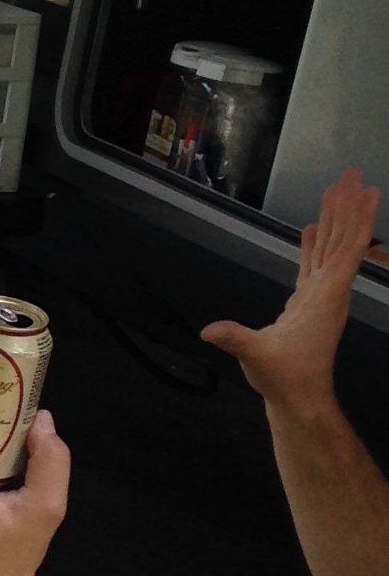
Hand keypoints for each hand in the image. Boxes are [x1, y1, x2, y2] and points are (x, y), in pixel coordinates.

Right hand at [204, 167, 382, 416]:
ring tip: (336, 191)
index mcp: (325, 298)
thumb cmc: (286, 379)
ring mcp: (321, 297)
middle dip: (346, 207)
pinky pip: (317, 264)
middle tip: (351, 175)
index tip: (364, 191)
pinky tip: (314, 227)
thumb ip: (237, 340)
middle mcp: (329, 292)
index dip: (356, 219)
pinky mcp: (308, 303)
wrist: (299, 399)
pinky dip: (317, 243)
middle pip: (341, 241)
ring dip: (334, 220)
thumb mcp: (259, 358)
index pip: (347, 251)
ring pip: (331, 249)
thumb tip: (211, 330)